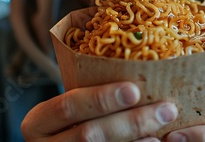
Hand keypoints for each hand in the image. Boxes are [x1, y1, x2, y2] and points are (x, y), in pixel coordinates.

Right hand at [21, 81, 177, 140]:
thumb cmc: (73, 120)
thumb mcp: (70, 106)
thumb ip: (90, 95)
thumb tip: (140, 71)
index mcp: (38, 121)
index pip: (68, 105)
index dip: (101, 98)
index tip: (134, 89)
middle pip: (89, 134)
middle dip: (131, 121)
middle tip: (166, 109)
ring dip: (137, 140)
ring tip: (163, 129)